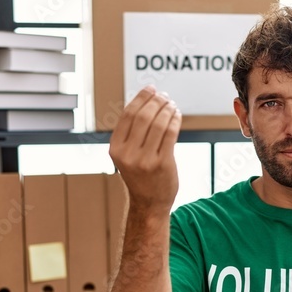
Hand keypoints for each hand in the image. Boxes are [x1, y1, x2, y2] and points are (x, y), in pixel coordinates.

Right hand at [109, 85, 181, 211]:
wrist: (149, 203)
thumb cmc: (140, 175)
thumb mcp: (127, 155)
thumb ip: (132, 133)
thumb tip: (146, 101)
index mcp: (115, 149)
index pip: (128, 115)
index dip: (141, 98)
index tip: (151, 89)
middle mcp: (128, 154)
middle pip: (143, 116)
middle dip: (156, 101)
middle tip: (164, 96)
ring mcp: (145, 160)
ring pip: (159, 123)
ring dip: (168, 109)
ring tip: (172, 104)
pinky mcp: (163, 163)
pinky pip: (171, 134)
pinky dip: (175, 120)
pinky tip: (176, 115)